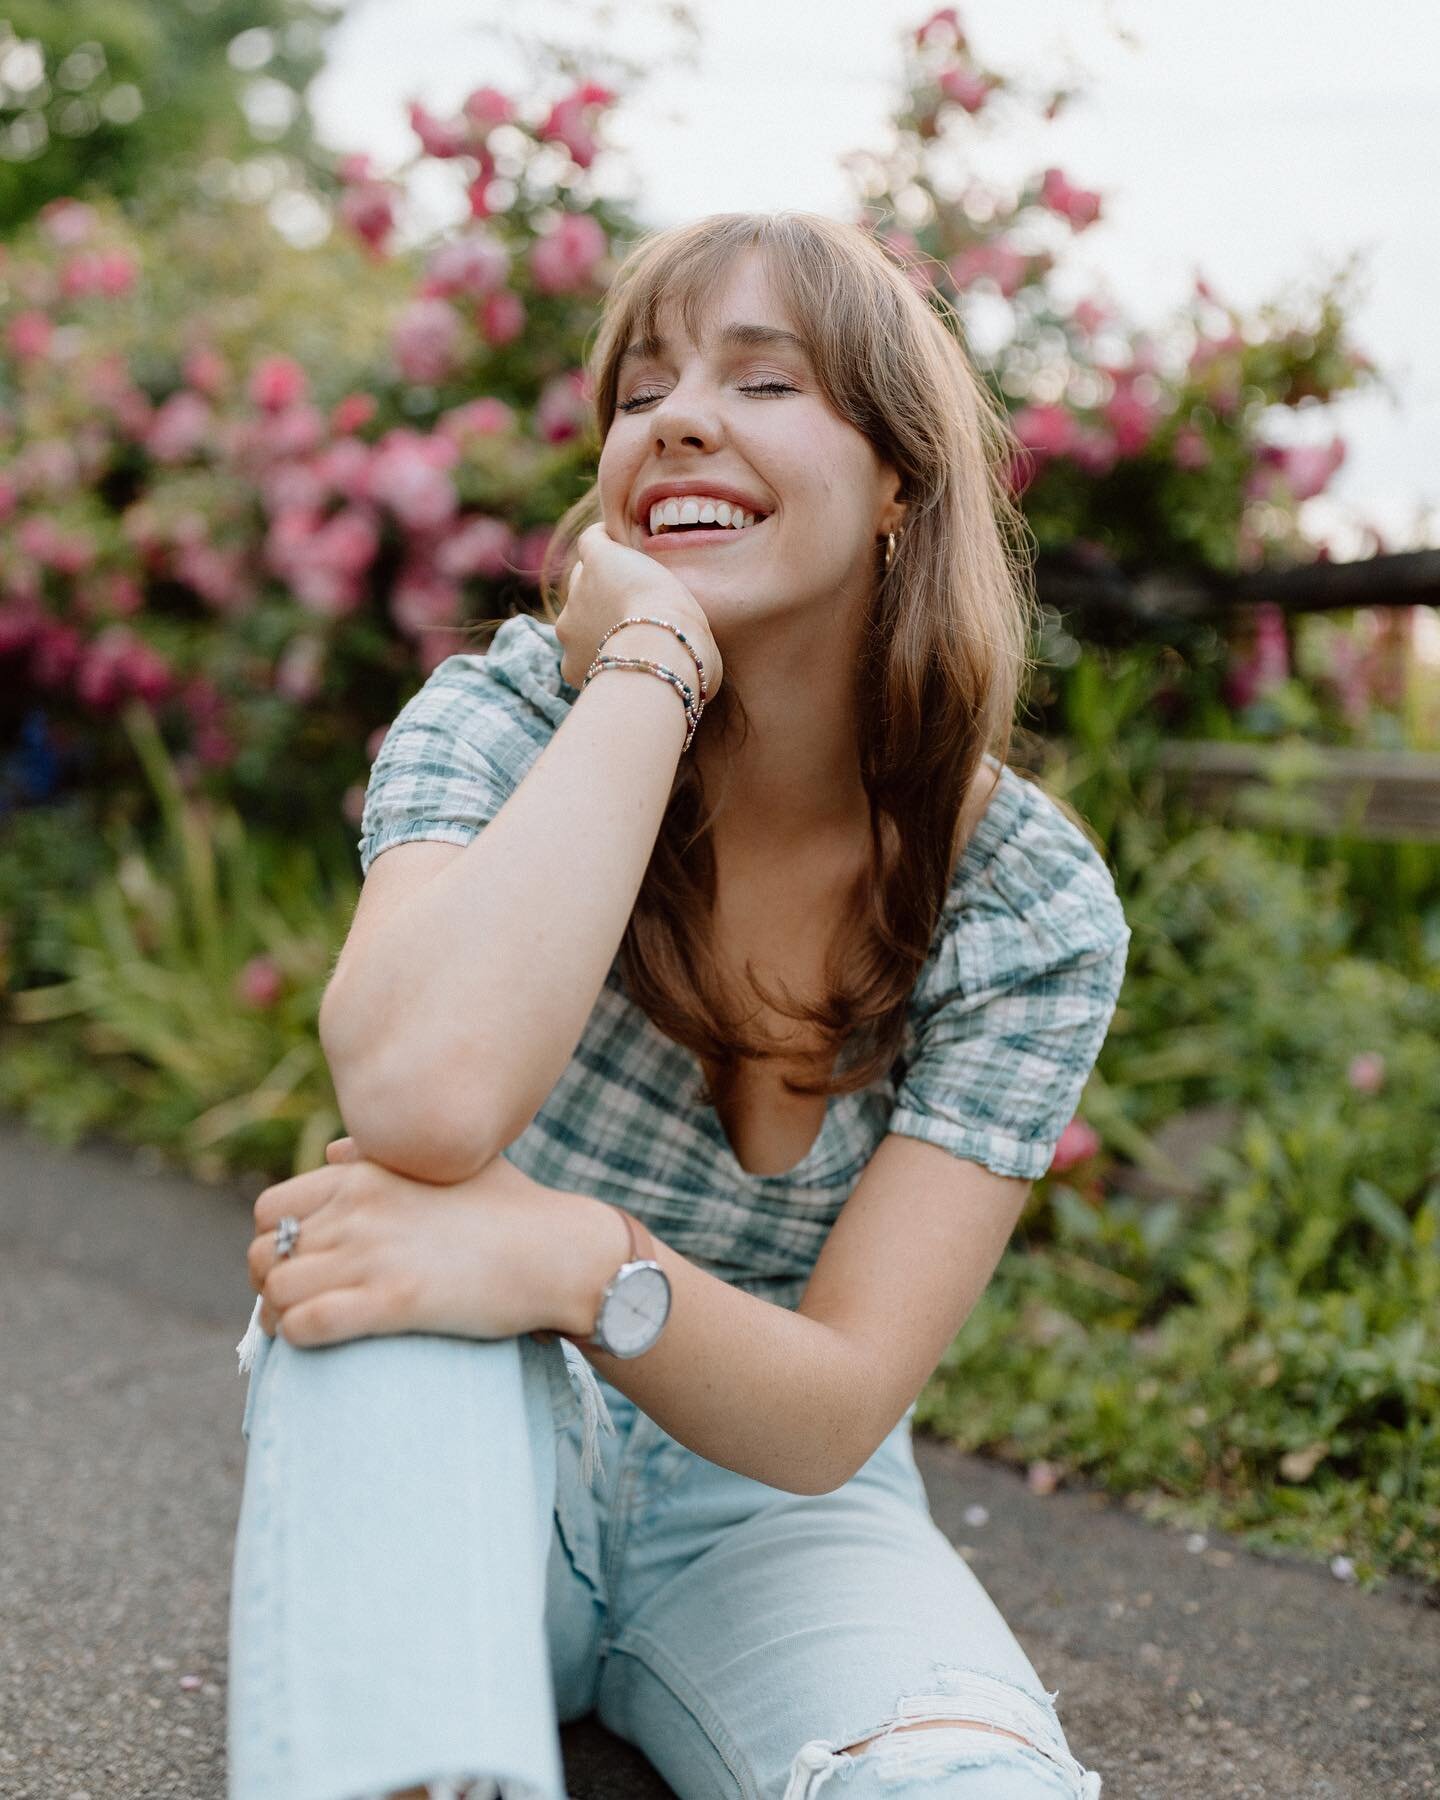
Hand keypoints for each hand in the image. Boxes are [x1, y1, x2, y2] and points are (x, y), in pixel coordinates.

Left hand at [248, 1137, 569, 1347]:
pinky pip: (305, 1324)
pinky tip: (317, 1342)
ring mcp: (373, 1254)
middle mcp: (359, 1207)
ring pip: (275, 1291)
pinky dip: (296, 1339)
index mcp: (366, 1173)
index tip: (295, 1265)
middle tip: (296, 1302)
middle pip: (264, 1252)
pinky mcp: (393, 1301)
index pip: (271, 1209)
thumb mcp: (446, 1161)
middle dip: (268, 1283)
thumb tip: (333, 1152)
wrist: (559, 1252)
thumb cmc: (510, 1209)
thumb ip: (381, 1155)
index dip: (273, 1243)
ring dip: (277, 1316)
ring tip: (300, 1328)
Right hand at [556, 519, 722, 694]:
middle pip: (581, 606)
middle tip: (639, 602)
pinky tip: (625, 538)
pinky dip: (606, 537)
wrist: (663, 649)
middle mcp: (567, 630)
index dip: (613, 633)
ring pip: (587, 574)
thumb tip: (702, 686)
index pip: (589, 640)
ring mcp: (577, 594)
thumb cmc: (674, 678)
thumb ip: (668, 683)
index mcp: (577, 664)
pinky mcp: (596, 561)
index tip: (637, 627)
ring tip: (641, 572)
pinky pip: (593, 541)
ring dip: (608, 574)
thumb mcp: (665, 689)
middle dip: (604, 605)